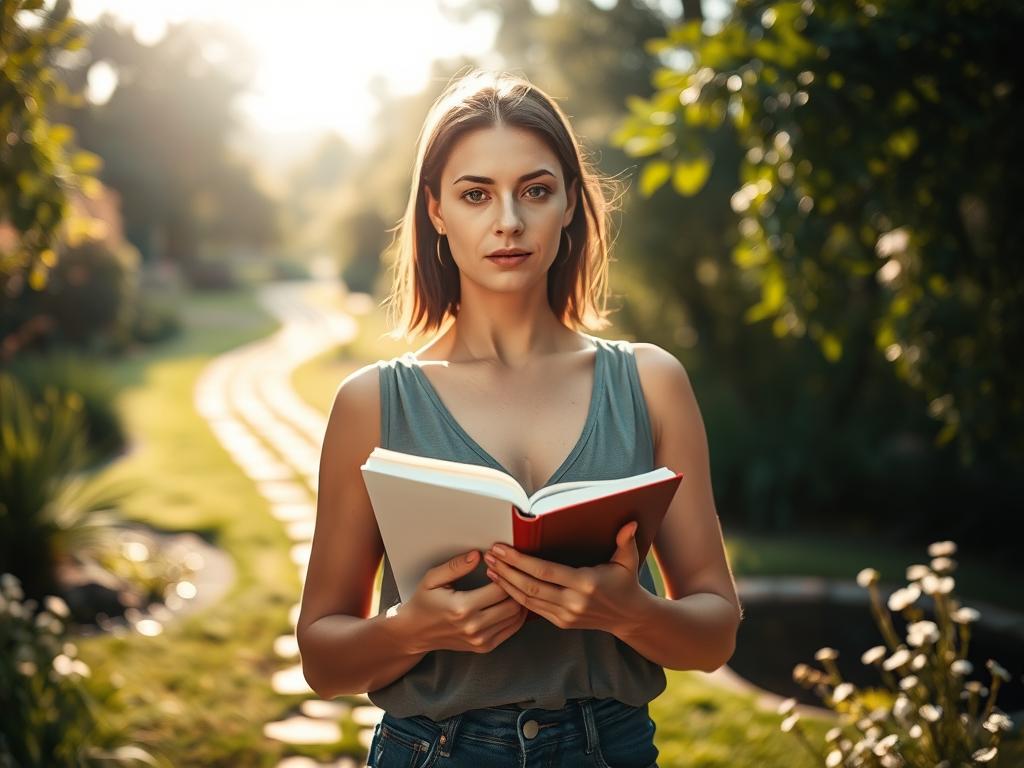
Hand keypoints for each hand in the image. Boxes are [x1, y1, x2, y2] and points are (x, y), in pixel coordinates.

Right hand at [398, 549, 527, 654]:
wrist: (416, 632)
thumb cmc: (424, 602)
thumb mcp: (433, 579)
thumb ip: (456, 566)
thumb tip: (477, 555)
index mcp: (462, 608)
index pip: (499, 589)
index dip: (506, 574)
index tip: (503, 564)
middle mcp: (474, 627)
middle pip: (512, 604)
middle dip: (515, 587)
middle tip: (513, 574)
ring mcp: (480, 640)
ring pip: (515, 618)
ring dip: (519, 601)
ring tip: (514, 586)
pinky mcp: (484, 647)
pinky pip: (511, 630)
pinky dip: (516, 615)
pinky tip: (512, 602)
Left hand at [484, 521, 644, 632]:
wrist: (627, 617)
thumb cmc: (625, 583)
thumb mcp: (628, 561)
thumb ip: (625, 541)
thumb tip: (630, 523)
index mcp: (586, 584)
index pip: (545, 571)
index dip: (520, 561)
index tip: (503, 549)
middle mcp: (573, 602)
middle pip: (531, 586)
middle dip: (506, 570)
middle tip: (490, 555)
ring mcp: (565, 615)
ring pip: (527, 600)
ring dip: (506, 583)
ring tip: (491, 568)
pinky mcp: (561, 623)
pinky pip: (532, 610)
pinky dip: (515, 597)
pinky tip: (504, 584)